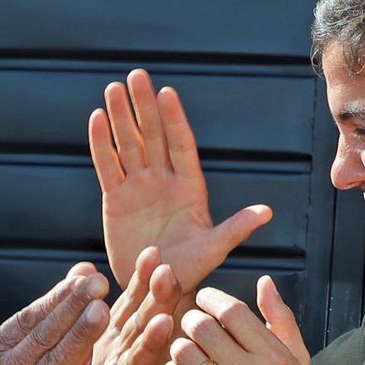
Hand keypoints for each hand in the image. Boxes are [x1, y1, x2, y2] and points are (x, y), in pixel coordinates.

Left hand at [49, 247, 181, 364]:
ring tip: (161, 324)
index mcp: (113, 347)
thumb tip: (84, 267)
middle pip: (142, 331)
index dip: (143, 282)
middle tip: (169, 275)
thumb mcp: (84, 346)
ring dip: (150, 346)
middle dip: (157, 303)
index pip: (131, 308)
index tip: (153, 254)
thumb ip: (88, 309)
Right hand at [90, 69, 271, 289]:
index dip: (174, 119)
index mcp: (190, 187)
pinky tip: (97, 119)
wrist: (156, 287)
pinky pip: (107, 166)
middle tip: (136, 76)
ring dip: (121, 117)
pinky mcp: (115, 199)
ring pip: (129, 144)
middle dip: (145, 106)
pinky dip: (101, 144)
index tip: (167, 93)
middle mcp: (164, 180)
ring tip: (113, 89)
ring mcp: (139, 187)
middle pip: (153, 136)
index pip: (181, 145)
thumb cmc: (190, 270)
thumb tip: (266, 212)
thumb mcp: (213, 250)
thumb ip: (235, 229)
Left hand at [159, 277, 325, 364]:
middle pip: (201, 327)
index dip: (211, 298)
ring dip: (180, 347)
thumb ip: (280, 318)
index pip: (231, 311)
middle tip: (192, 325)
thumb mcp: (297, 360)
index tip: (204, 299)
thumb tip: (264, 283)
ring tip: (189, 353)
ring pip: (181, 352)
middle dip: (191, 320)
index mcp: (272, 357)